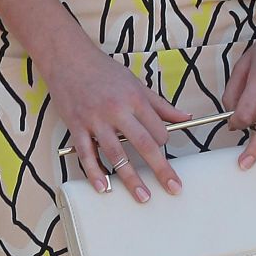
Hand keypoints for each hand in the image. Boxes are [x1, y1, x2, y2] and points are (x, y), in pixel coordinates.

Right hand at [48, 36, 189, 200]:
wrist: (68, 58)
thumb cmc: (104, 70)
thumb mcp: (136, 83)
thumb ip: (161, 104)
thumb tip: (186, 117)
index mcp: (135, 99)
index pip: (157, 128)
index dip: (164, 142)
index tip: (163, 148)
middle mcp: (117, 111)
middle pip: (144, 145)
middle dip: (161, 169)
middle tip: (173, 188)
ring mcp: (95, 121)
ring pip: (117, 154)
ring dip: (131, 178)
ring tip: (143, 197)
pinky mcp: (76, 127)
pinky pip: (87, 154)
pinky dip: (95, 173)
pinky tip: (104, 188)